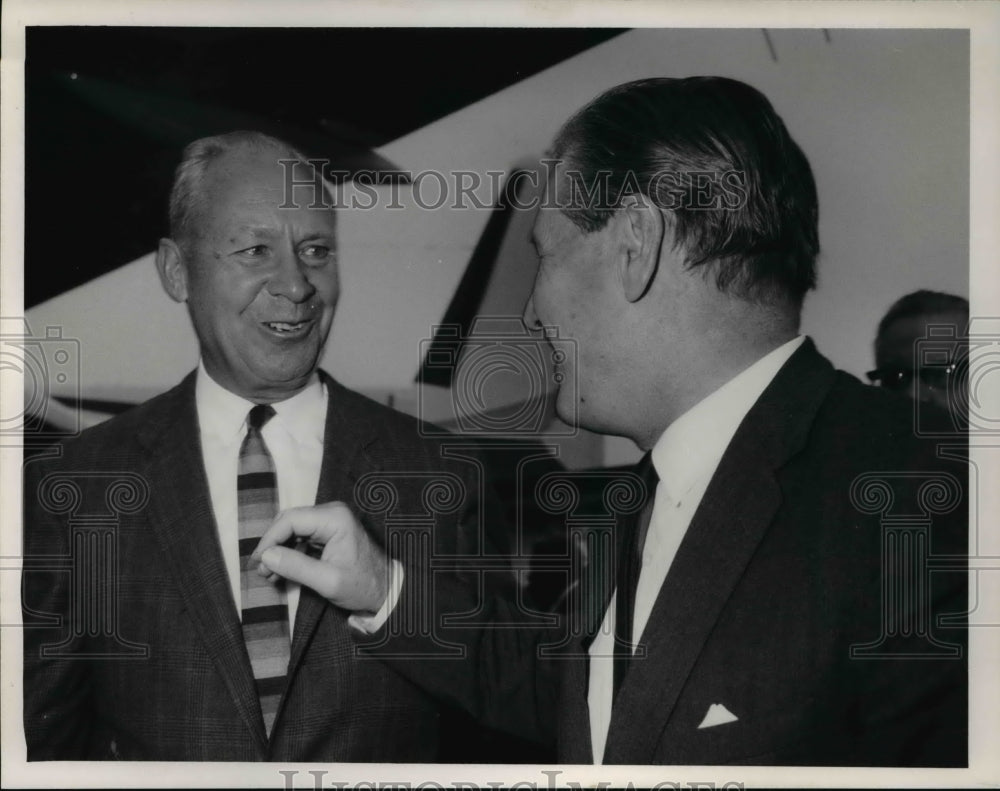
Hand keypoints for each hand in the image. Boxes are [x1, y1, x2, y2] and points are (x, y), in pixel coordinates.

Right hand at [252, 502, 388, 614]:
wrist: (385, 590)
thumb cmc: (362, 586)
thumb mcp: (327, 581)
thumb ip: (296, 567)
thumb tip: (266, 556)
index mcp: (335, 518)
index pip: (290, 520)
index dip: (269, 539)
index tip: (258, 562)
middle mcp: (332, 512)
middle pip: (289, 522)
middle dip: (272, 545)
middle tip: (261, 570)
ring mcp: (330, 520)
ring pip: (292, 529)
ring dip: (279, 550)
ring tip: (269, 574)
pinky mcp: (328, 531)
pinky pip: (301, 536)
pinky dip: (289, 552)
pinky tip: (281, 570)